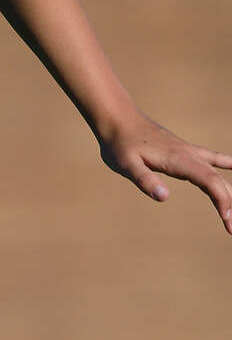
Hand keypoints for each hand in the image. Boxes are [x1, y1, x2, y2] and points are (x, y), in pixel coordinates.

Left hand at [99, 114, 231, 232]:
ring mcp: (187, 151)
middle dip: (229, 202)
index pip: (209, 181)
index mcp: (178, 160)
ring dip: (229, 189)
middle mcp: (188, 155)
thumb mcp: (127, 166)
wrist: (119, 120)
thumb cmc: (120, 145)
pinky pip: (210, 158)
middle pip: (217, 179)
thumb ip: (145, 180)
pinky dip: (225, 163)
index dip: (222, 199)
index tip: (228, 219)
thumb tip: (165, 197)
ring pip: (216, 171)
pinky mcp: (183, 150)